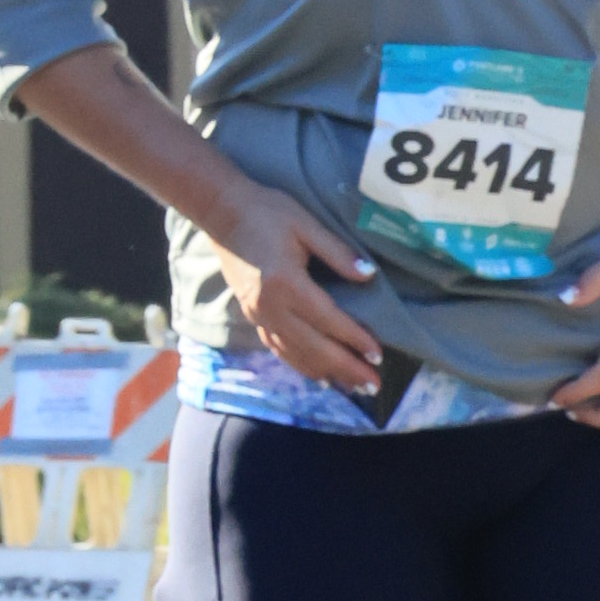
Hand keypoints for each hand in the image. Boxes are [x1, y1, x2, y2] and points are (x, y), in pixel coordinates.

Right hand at [200, 179, 382, 398]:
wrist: (222, 212)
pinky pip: (279, 349)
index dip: (354, 339)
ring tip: (352, 388)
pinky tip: (319, 376)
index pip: (328, 320)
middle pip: (313, 346)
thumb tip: (369, 274)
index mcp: (286, 283)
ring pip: (295, 353)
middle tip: (372, 386)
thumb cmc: (268, 212)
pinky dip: (301, 365)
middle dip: (345, 368)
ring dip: (326, 373)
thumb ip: (337, 251)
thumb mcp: (306, 224)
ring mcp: (259, 315)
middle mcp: (270, 306)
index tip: (378, 355)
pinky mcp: (253, 316)